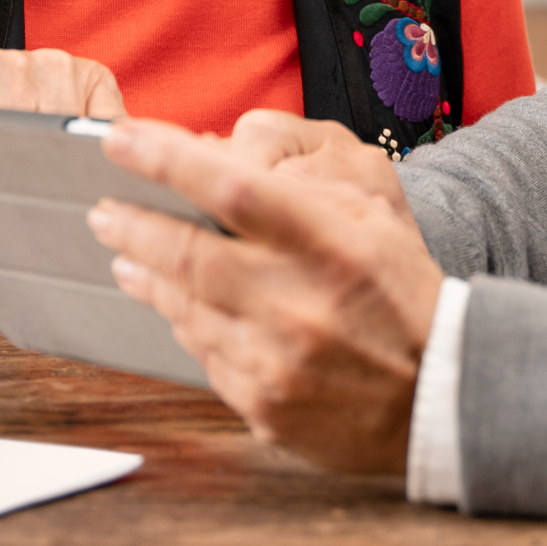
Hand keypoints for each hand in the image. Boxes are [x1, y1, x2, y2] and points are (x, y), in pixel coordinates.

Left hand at [90, 112, 442, 474]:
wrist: (442, 392)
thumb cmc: (401, 292)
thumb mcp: (372, 219)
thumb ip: (298, 189)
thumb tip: (213, 163)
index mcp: (328, 242)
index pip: (229, 187)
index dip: (164, 159)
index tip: (118, 140)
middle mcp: (297, 301)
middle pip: (185, 253)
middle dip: (131, 225)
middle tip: (104, 210)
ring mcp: (276, 359)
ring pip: (183, 308)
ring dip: (146, 276)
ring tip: (127, 256)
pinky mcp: (263, 405)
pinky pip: (204, 356)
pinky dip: (187, 325)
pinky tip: (179, 308)